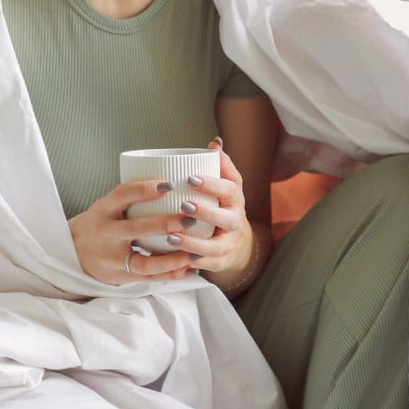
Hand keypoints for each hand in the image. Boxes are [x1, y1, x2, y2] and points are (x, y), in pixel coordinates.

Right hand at [67, 180, 204, 285]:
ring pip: (145, 261)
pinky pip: (149, 277)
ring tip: (195, 252)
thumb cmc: (100, 224)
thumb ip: (132, 198)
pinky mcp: (120, 275)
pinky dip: (171, 274)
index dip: (144, 189)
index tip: (169, 184)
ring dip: (173, 258)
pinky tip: (189, 269)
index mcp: (103, 210)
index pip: (122, 195)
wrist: (73, 254)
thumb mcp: (107, 207)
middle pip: (137, 228)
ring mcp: (112, 257)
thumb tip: (174, 181)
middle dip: (166, 224)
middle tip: (190, 218)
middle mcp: (106, 233)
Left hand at [170, 140, 256, 288]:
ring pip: (215, 246)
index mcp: (235, 199)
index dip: (213, 184)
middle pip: (226, 218)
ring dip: (193, 242)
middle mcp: (235, 221)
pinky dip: (191, 262)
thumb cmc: (222, 207)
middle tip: (183, 205)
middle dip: (206, 213)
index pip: (230, 188)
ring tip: (171, 237)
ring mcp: (229, 243)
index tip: (191, 178)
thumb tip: (214, 143)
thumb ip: (220, 165)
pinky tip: (174, 258)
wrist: (237, 244)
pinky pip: (206, 265)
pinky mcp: (220, 262)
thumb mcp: (226, 186)